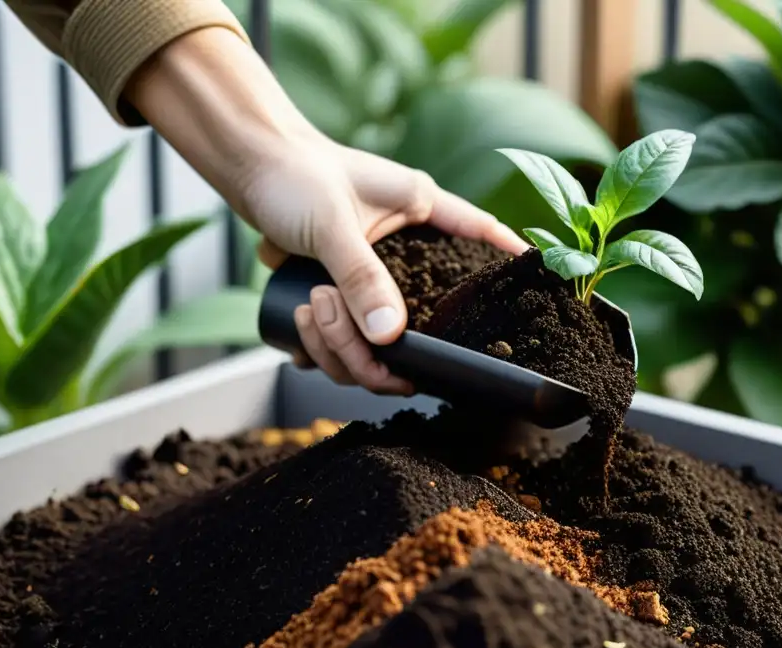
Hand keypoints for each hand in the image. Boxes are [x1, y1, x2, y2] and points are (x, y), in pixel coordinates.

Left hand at [242, 131, 528, 394]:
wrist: (247, 162)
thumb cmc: (294, 172)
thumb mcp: (333, 224)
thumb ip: (363, 277)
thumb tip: (391, 337)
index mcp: (420, 211)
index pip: (479, 232)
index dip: (508, 257)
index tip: (535, 282)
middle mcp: (405, 247)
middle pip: (419, 321)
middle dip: (371, 344)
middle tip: (329, 311)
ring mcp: (373, 274)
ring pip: (375, 345)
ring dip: (337, 345)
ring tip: (308, 309)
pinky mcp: (342, 291)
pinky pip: (341, 346)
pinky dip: (320, 351)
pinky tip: (300, 335)